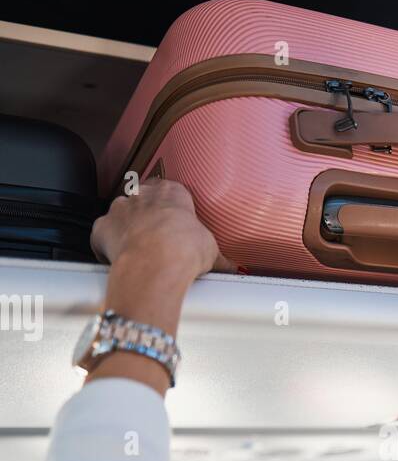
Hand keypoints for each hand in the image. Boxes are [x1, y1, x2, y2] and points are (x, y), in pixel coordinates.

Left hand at [86, 180, 233, 393]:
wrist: (156, 262)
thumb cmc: (185, 249)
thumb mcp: (211, 250)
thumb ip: (218, 256)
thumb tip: (233, 268)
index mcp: (172, 192)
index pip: (170, 192)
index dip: (172, 210)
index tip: (176, 224)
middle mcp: (143, 194)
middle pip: (143, 200)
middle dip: (147, 216)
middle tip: (157, 238)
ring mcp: (119, 209)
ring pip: (121, 214)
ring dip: (127, 228)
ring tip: (138, 250)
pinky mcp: (102, 227)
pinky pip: (102, 234)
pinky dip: (107, 245)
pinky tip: (117, 258)